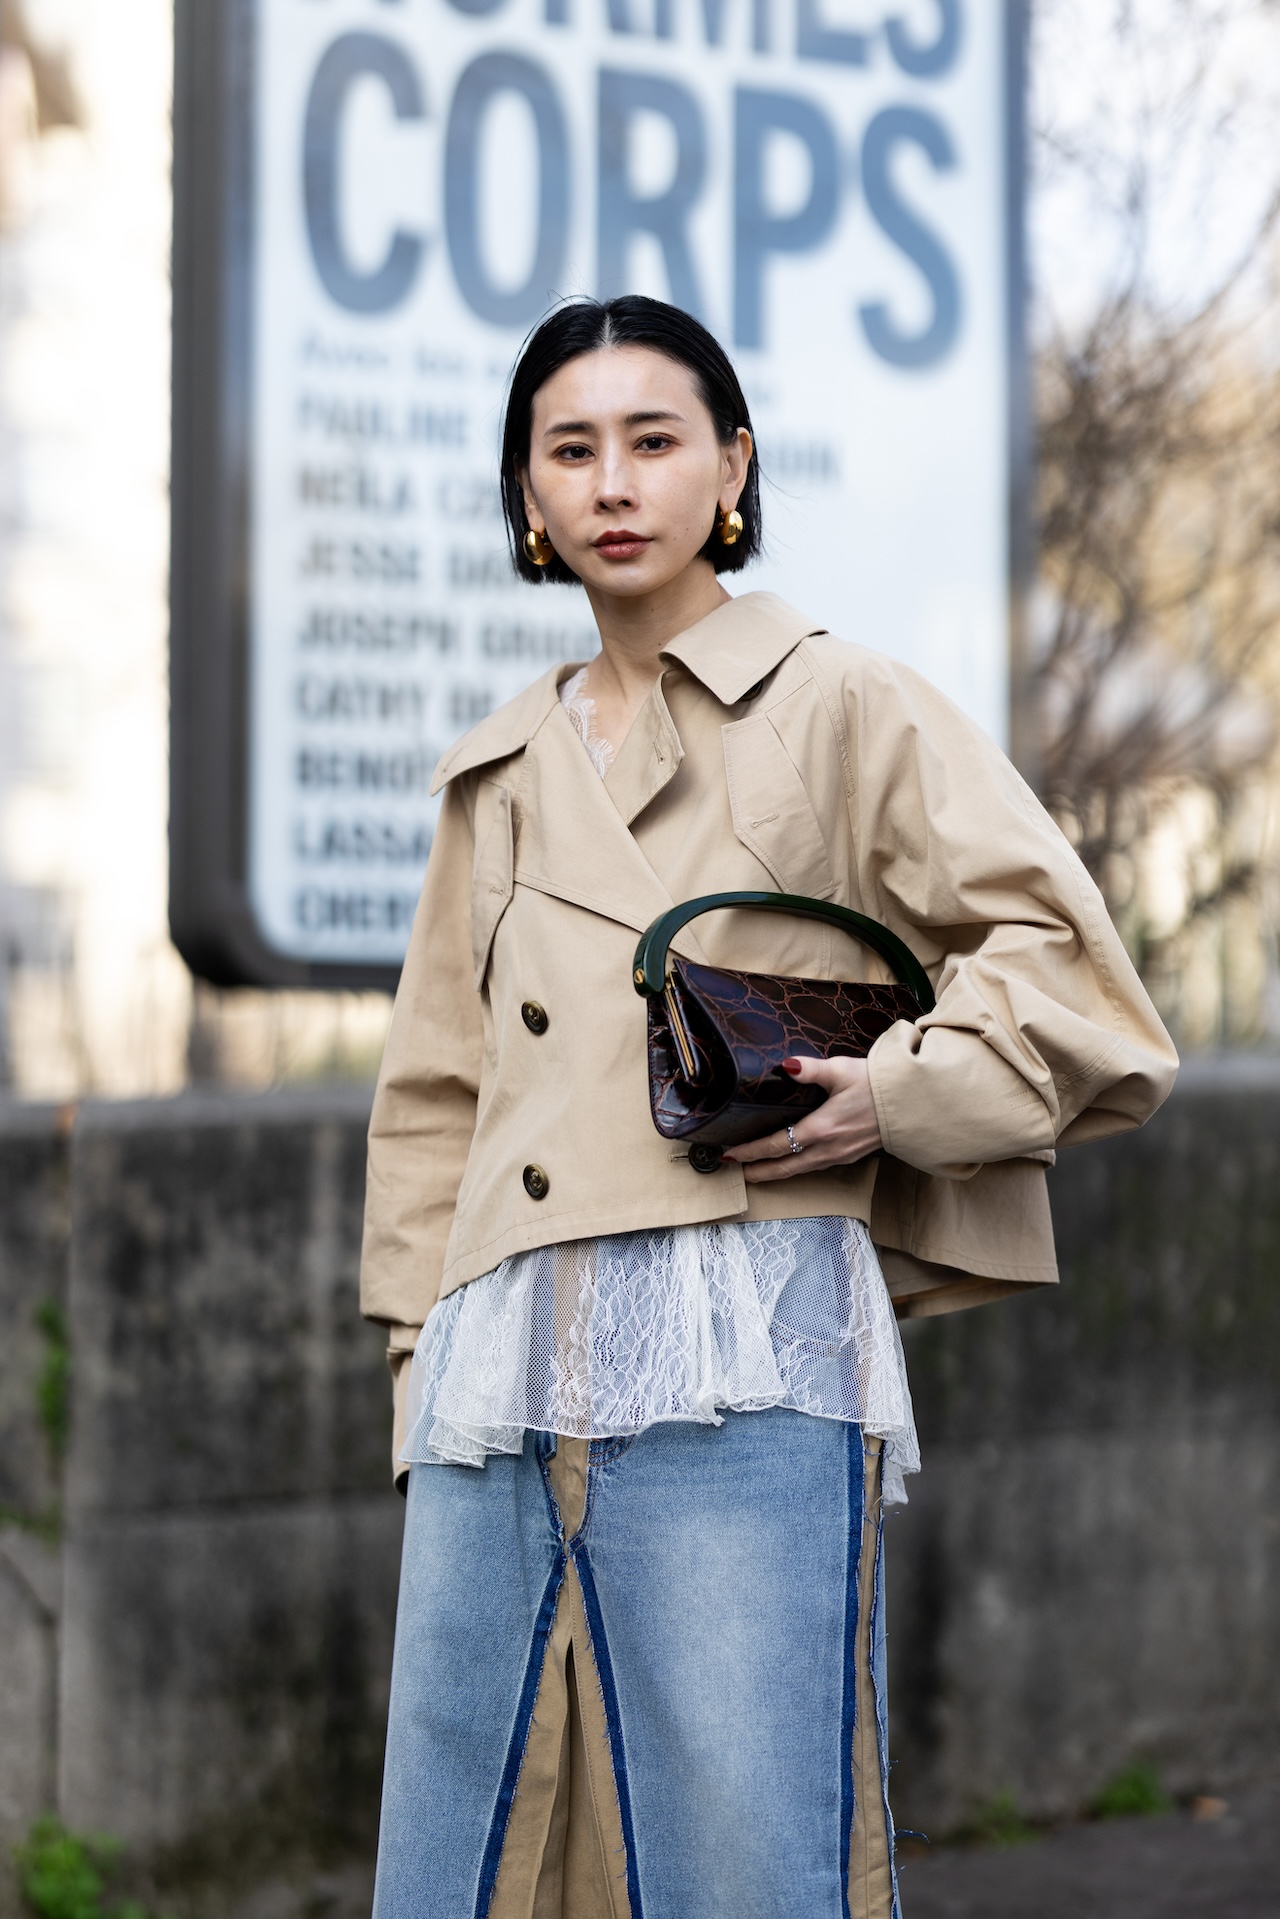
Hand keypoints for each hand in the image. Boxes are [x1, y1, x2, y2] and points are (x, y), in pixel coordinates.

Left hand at [722, 1056, 882, 1183]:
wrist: (913, 1103)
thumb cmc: (877, 1085)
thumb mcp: (842, 1070)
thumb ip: (811, 1070)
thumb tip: (786, 1065)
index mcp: (821, 1128)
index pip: (777, 1145)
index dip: (751, 1152)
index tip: (731, 1155)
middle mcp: (828, 1148)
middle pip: (785, 1167)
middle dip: (760, 1171)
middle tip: (738, 1172)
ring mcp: (841, 1155)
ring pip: (801, 1169)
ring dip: (778, 1172)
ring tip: (759, 1171)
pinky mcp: (851, 1155)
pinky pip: (817, 1166)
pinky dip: (798, 1167)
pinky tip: (794, 1162)